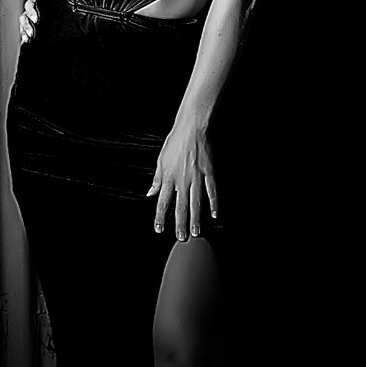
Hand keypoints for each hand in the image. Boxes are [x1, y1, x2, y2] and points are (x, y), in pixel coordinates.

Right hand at [19, 0, 49, 43]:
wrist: (56, 1)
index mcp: (35, 0)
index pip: (31, 5)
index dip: (32, 12)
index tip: (36, 19)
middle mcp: (30, 10)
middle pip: (25, 17)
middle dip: (27, 25)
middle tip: (31, 32)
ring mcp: (30, 18)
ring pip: (24, 25)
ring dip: (24, 31)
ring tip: (27, 38)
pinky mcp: (32, 26)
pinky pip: (25, 31)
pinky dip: (25, 36)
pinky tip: (26, 42)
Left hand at [147, 118, 218, 241]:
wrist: (191, 129)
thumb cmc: (175, 142)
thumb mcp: (160, 160)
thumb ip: (157, 179)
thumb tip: (150, 193)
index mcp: (168, 177)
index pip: (162, 202)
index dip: (160, 217)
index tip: (159, 229)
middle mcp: (182, 180)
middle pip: (180, 207)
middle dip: (180, 224)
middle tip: (181, 237)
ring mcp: (196, 178)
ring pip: (195, 203)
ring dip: (195, 219)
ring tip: (196, 232)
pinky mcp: (209, 173)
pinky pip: (211, 191)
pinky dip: (213, 203)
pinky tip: (215, 214)